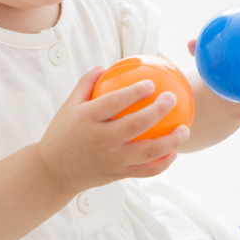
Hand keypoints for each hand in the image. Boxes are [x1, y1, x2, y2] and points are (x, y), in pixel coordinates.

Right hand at [39, 67, 189, 194]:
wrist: (54, 171)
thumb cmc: (63, 132)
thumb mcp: (69, 106)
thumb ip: (86, 84)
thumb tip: (104, 65)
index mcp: (87, 119)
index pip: (114, 103)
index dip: (134, 92)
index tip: (151, 83)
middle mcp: (101, 140)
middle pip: (135, 125)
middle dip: (158, 111)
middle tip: (172, 99)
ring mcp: (112, 159)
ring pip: (146, 152)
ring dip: (169, 141)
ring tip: (185, 130)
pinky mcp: (118, 174)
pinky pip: (145, 170)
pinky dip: (162, 163)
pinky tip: (175, 153)